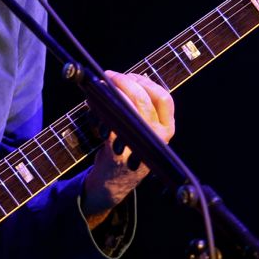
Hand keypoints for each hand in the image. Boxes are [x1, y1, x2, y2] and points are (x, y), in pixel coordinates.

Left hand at [82, 71, 175, 222]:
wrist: (115, 182)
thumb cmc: (128, 150)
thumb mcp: (145, 131)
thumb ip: (142, 108)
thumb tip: (127, 78)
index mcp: (166, 129)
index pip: (164, 98)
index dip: (147, 82)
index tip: (132, 75)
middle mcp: (157, 138)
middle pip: (143, 99)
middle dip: (124, 82)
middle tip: (110, 75)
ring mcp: (139, 146)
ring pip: (126, 108)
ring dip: (110, 92)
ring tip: (100, 86)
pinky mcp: (118, 152)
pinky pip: (108, 122)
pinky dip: (98, 108)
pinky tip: (92, 102)